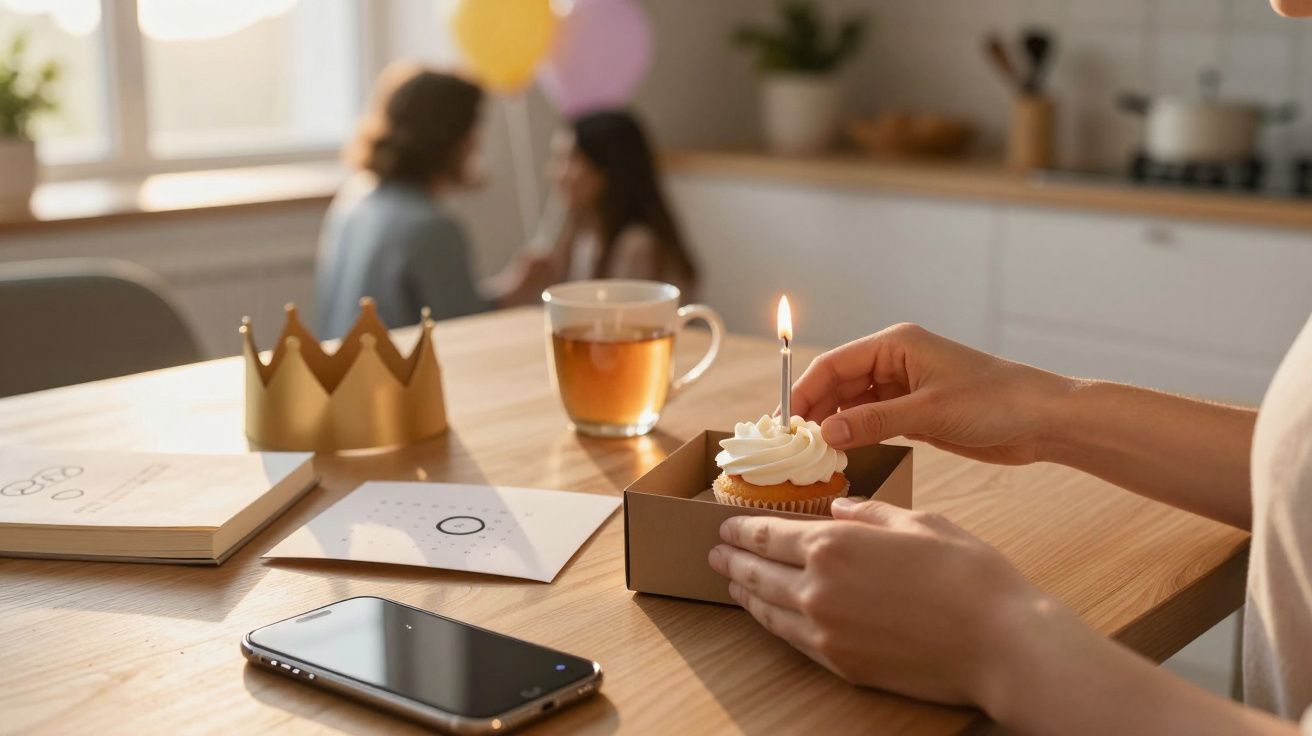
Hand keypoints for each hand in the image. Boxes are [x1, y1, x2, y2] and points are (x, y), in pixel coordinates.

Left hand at [708, 497, 1055, 707]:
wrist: (999, 643)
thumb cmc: (969, 575)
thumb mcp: (919, 523)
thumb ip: (869, 513)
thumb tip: (839, 509)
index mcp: (834, 545)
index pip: (767, 534)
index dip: (740, 528)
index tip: (724, 525)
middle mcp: (818, 588)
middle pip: (757, 571)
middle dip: (732, 559)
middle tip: (715, 552)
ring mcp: (825, 631)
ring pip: (767, 608)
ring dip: (744, 591)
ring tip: (731, 580)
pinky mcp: (840, 663)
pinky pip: (790, 638)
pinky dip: (769, 622)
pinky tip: (767, 614)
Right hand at [791, 323, 1073, 463]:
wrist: (1042, 420)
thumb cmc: (995, 401)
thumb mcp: (929, 412)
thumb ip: (873, 421)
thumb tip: (824, 434)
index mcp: (895, 344)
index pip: (833, 364)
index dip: (804, 392)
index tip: (784, 423)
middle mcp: (895, 362)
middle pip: (837, 384)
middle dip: (815, 411)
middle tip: (793, 445)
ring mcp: (904, 388)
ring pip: (852, 405)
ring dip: (834, 427)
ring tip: (813, 455)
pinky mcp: (915, 412)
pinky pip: (872, 421)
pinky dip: (855, 436)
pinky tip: (842, 456)